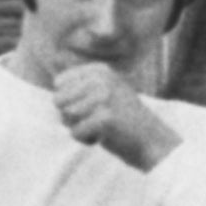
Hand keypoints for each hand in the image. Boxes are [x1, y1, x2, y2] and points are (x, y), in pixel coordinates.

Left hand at [44, 56, 176, 169]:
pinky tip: (105, 136)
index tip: (92, 107)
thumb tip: (53, 65)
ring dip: (80, 128)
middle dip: (71, 117)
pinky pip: (75, 133)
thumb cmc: (123, 120)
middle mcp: (102, 79)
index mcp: (100, 70)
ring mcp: (104, 97)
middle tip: (95, 120)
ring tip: (101, 127)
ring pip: (65, 117)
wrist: (152, 140)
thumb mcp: (104, 91)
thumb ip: (80, 82)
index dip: (69, 101)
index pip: (59, 83)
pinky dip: (86, 140)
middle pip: (58, 100)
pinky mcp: (105, 118)